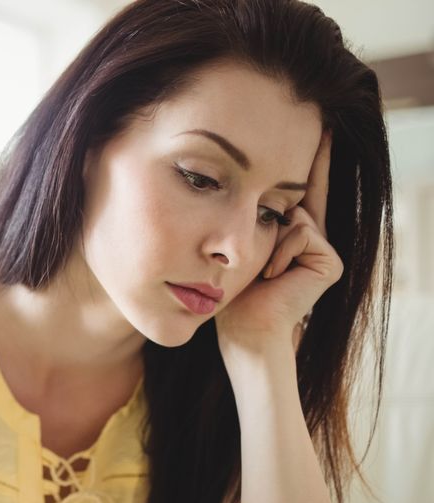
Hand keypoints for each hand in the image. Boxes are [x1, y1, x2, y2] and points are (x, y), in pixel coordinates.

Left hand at [216, 130, 342, 354]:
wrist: (241, 326)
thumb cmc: (226, 289)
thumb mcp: (229, 240)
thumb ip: (242, 209)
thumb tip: (232, 168)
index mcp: (288, 229)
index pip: (299, 185)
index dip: (311, 155)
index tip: (316, 120)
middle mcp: (311, 233)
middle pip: (296, 193)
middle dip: (283, 186)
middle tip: (284, 188)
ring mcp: (324, 247)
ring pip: (293, 214)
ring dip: (268, 237)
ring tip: (262, 269)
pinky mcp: (330, 261)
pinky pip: (301, 233)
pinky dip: (280, 253)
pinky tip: (273, 275)